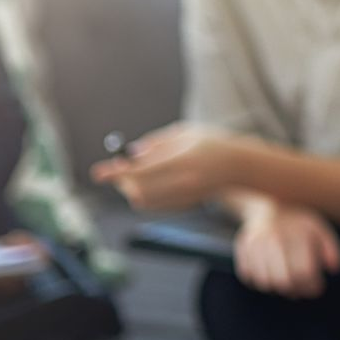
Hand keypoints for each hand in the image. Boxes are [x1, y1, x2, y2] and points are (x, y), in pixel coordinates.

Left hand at [90, 122, 248, 211]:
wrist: (240, 166)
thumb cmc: (212, 144)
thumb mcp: (184, 133)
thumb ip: (156, 143)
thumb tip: (131, 154)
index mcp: (183, 160)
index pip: (140, 170)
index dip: (116, 172)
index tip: (99, 173)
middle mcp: (184, 181)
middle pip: (138, 190)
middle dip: (122, 181)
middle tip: (118, 170)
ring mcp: (186, 196)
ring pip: (144, 201)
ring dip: (132, 190)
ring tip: (135, 175)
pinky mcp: (186, 205)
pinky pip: (155, 206)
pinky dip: (145, 197)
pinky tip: (151, 184)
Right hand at [233, 198, 339, 298]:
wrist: (268, 209)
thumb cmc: (297, 224)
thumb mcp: (319, 229)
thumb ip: (331, 248)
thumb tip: (333, 268)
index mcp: (296, 234)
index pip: (303, 272)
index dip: (311, 286)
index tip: (317, 288)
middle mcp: (274, 239)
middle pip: (283, 281)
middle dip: (296, 291)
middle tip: (302, 290)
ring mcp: (255, 245)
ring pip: (265, 282)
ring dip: (278, 288)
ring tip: (287, 282)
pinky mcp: (242, 250)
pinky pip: (248, 277)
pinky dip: (259, 282)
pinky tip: (270, 275)